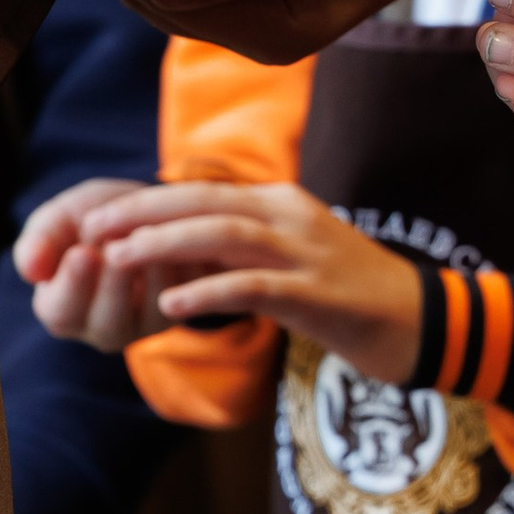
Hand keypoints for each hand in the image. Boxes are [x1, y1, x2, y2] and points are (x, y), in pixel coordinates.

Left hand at [17, 176, 421, 379]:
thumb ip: (240, 249)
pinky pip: (255, 286)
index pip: (200, 191)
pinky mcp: (318, 293)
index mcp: (280, 202)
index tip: (95, 218)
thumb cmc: (348, 296)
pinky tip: (172, 309)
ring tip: (118, 259)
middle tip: (90, 229)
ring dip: (165, 244)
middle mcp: (291, 215)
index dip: (143, 202)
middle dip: (140, 213)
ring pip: (224, 233)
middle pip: (204, 200)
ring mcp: (307, 252)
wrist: (423, 322)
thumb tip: (175, 254)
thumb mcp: (289, 258)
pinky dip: (209, 293)